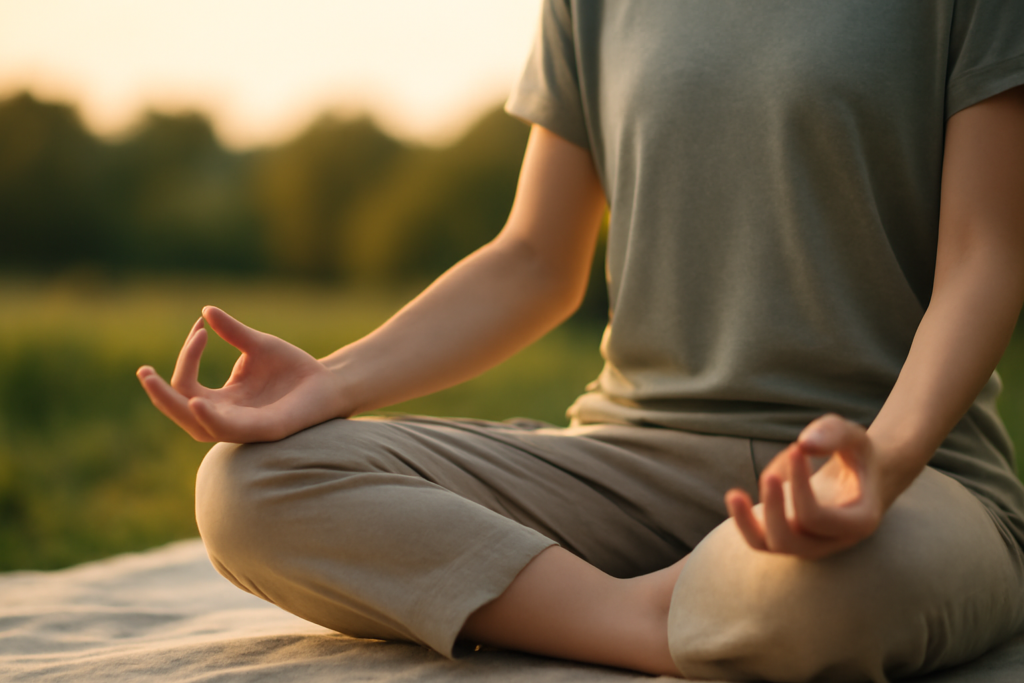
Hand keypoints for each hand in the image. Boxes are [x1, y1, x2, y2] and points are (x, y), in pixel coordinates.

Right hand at [136, 306, 344, 442]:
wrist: (329, 382)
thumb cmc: (293, 368)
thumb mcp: (258, 346)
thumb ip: (233, 333)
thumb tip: (205, 310)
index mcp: (223, 400)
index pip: (187, 384)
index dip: (187, 355)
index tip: (201, 326)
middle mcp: (227, 417)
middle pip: (180, 411)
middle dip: (158, 392)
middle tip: (143, 370)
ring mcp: (244, 426)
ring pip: (197, 425)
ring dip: (174, 405)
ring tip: (156, 381)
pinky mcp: (264, 430)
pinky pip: (229, 430)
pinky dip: (210, 417)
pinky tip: (197, 401)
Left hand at [725, 414, 885, 559]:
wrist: (859, 475)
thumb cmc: (856, 454)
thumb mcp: (855, 436)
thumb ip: (834, 434)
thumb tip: (803, 444)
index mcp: (858, 523)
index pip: (816, 518)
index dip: (799, 485)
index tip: (793, 449)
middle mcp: (832, 542)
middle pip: (790, 541)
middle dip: (773, 508)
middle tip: (770, 474)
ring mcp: (808, 544)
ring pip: (768, 546)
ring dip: (747, 521)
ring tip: (734, 494)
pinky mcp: (788, 538)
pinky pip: (758, 540)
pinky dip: (744, 520)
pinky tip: (736, 495)